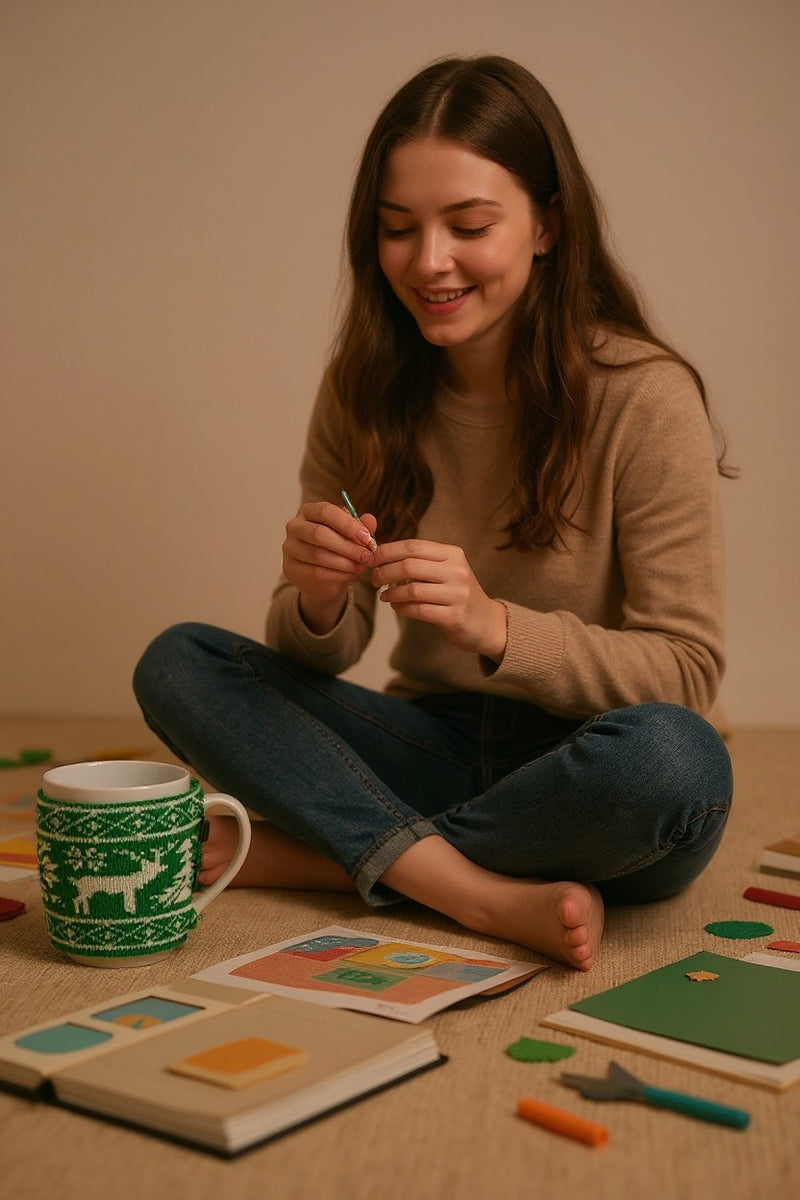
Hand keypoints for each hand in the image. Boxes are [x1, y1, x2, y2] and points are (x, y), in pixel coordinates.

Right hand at [282, 501, 377, 633]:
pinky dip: (338, 575)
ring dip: (345, 562)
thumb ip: (361, 526)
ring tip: (362, 566)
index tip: (367, 538)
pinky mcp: (290, 569)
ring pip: (318, 555)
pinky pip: (316, 572)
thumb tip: (370, 520)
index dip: (348, 524)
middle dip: (348, 546)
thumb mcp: (351, 535)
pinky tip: (351, 575)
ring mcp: (290, 548)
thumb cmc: (336, 547)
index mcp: (308, 511)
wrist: (320, 576)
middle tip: (368, 556)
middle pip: (319, 534)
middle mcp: (294, 527)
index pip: (326, 512)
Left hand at [372, 539, 506, 661]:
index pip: (413, 546)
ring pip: (412, 589)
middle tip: (374, 580)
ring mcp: (458, 594)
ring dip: (391, 593)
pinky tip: (397, 608)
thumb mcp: (447, 570)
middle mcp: (457, 571)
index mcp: (453, 554)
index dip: (387, 551)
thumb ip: (421, 561)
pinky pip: (418, 610)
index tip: (372, 559)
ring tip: (385, 596)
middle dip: (384, 573)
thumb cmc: (457, 594)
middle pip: (409, 566)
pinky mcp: (454, 616)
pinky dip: (402, 609)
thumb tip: (382, 555)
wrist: (487, 622)